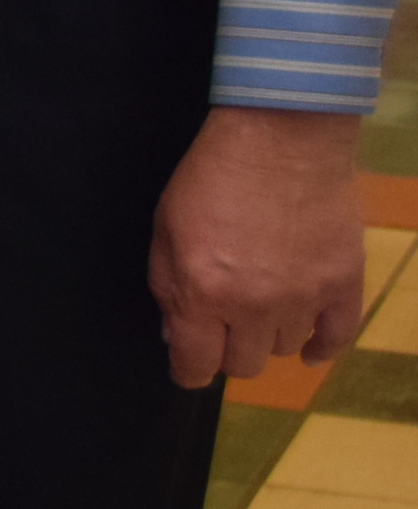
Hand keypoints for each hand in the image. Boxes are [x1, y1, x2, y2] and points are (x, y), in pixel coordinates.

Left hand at [153, 106, 366, 387]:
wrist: (280, 138)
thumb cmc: (212, 176)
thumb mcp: (165, 228)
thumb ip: (167, 285)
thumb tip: (176, 332)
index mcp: (203, 293)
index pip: (195, 366)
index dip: (187, 370)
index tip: (189, 363)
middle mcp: (254, 306)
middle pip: (242, 364)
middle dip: (226, 349)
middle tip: (224, 324)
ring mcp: (304, 298)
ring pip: (285, 350)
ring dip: (269, 336)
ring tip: (262, 306)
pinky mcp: (343, 284)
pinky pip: (337, 339)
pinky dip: (322, 346)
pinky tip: (309, 342)